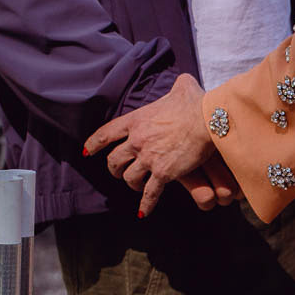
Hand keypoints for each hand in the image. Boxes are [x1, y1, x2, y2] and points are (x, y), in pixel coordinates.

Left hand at [85, 73, 237, 216]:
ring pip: (129, 177)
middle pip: (114, 160)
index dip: (94, 144)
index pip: (107, 134)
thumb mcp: (183, 88)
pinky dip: (146, 204)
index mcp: (137, 120)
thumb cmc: (197, 103)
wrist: (206, 120)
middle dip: (114, 168)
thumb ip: (178, 86)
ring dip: (130, 183)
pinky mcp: (164, 173)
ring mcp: (149, 158)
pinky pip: (149, 193)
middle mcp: (137, 140)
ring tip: (135, 186)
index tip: (87, 152)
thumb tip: (184, 81)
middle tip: (119, 172)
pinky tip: (143, 213)